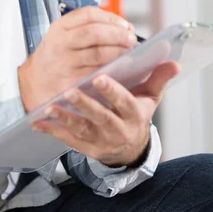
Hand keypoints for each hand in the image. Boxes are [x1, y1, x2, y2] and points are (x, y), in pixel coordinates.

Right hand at [18, 6, 136, 112]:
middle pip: (95, 33)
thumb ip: (87, 27)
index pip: (89, 15)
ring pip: (98, 54)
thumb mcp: (63, 34)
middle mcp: (61, 43)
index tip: (125, 25)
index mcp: (60, 27)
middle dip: (118, 35)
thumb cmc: (56, 55)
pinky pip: (95, 73)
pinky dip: (110, 69)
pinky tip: (119, 68)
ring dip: (118, 52)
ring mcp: (64, 63)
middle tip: (131, 39)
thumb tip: (125, 28)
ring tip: (129, 52)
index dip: (112, 18)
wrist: (34, 82)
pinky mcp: (70, 81)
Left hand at [31, 61, 179, 166]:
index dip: (112, 92)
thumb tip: (173, 62)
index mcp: (134, 115)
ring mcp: (101, 141)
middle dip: (86, 105)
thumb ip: (159, 78)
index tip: (99, 78)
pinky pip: (68, 140)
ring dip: (66, 118)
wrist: (130, 149)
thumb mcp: (150, 98)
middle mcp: (118, 130)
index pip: (124, 103)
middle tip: (70, 91)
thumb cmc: (137, 115)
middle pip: (102, 118)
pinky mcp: (86, 148)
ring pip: (82, 130)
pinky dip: (52, 131)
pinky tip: (38, 122)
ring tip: (50, 106)